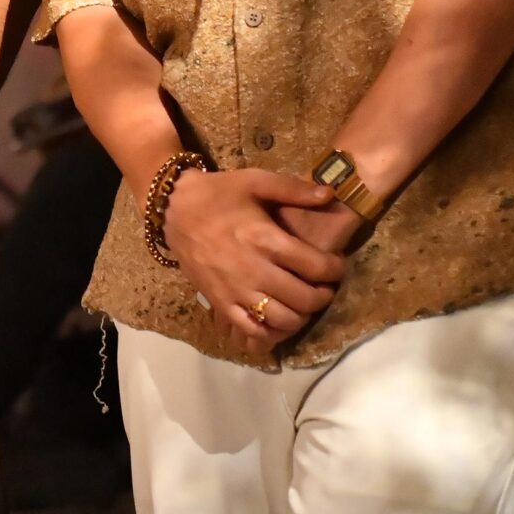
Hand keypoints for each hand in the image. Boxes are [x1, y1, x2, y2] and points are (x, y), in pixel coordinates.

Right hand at [162, 168, 346, 351]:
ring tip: (304, 303)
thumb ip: (294, 189)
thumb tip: (330, 195)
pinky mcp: (220, 303)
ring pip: (282, 319)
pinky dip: (271, 333)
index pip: (315, 266)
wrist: (174, 210)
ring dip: (302, 316)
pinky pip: (251, 330)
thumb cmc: (219, 194)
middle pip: (304, 298)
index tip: (338, 266)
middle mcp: (253, 269)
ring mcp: (235, 290)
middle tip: (325, 287)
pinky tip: (278, 320)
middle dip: (323, 296)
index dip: (336, 270)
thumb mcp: (255, 181)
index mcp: (265, 238)